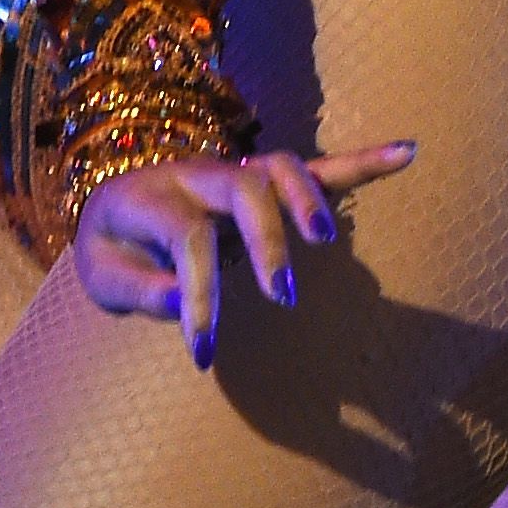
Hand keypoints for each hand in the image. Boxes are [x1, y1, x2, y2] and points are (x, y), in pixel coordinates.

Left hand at [73, 140, 419, 369]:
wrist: (111, 204)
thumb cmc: (111, 246)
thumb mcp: (99, 274)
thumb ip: (137, 290)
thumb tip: (181, 306)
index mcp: (151, 197)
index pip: (187, 238)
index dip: (199, 296)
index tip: (204, 354)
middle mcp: (197, 174)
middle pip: (243, 187)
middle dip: (268, 240)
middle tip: (282, 298)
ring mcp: (232, 171)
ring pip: (280, 166)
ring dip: (307, 200)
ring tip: (326, 242)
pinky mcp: (262, 182)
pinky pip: (316, 167)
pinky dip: (362, 162)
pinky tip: (408, 153)